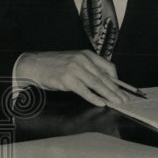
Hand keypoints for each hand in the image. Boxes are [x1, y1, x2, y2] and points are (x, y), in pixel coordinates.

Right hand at [14, 50, 132, 106]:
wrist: (33, 65)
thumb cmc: (53, 65)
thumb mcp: (74, 62)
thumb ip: (88, 69)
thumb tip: (104, 81)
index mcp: (86, 55)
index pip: (108, 66)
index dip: (117, 79)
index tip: (122, 88)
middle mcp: (82, 60)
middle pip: (104, 77)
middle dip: (116, 89)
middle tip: (125, 98)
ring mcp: (75, 69)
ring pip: (97, 84)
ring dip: (109, 94)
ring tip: (117, 102)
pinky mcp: (67, 79)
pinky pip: (84, 90)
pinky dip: (94, 98)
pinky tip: (102, 103)